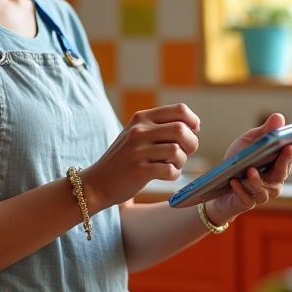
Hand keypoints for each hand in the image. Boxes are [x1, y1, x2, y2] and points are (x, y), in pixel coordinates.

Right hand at [83, 103, 199, 209]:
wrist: (97, 182)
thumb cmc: (124, 159)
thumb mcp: (137, 134)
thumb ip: (161, 127)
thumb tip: (193, 128)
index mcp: (141, 117)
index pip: (180, 110)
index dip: (193, 122)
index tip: (192, 133)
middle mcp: (139, 130)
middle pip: (181, 129)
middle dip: (191, 143)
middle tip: (185, 153)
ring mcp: (137, 150)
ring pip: (177, 151)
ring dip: (181, 161)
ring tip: (172, 165)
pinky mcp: (138, 170)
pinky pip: (169, 170)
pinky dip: (173, 174)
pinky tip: (164, 175)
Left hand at [206, 113, 291, 224]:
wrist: (218, 184)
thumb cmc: (237, 161)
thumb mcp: (248, 142)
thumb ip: (264, 132)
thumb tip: (279, 117)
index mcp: (276, 162)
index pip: (291, 154)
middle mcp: (274, 179)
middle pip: (282, 172)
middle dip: (285, 160)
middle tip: (287, 148)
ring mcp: (262, 192)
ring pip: (264, 188)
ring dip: (258, 179)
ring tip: (251, 170)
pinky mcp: (247, 202)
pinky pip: (247, 198)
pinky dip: (241, 190)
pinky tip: (235, 181)